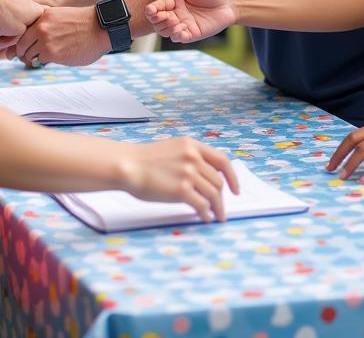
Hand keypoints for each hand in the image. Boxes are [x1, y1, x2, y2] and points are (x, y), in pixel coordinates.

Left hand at [16, 5, 110, 66]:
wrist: (100, 28)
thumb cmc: (83, 24)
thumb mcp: (60, 16)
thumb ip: (46, 24)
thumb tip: (34, 38)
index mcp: (42, 16)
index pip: (21, 32)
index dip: (23, 41)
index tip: (26, 47)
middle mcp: (41, 27)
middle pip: (21, 45)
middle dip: (24, 53)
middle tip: (30, 57)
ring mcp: (45, 41)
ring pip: (28, 55)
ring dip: (34, 59)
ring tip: (43, 59)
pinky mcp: (52, 54)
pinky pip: (39, 61)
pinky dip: (43, 63)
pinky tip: (52, 60)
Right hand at [118, 138, 238, 222]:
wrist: (127, 165)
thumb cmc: (144, 160)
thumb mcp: (172, 149)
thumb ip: (189, 158)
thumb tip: (204, 177)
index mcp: (192, 145)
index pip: (222, 161)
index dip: (232, 177)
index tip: (235, 190)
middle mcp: (193, 157)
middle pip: (217, 181)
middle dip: (222, 198)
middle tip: (221, 210)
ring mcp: (188, 173)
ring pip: (213, 194)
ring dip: (217, 208)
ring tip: (216, 217)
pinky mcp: (181, 190)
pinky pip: (202, 204)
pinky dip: (206, 213)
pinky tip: (205, 218)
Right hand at [145, 0, 236, 42]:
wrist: (228, 2)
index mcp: (172, 0)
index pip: (156, 7)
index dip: (151, 10)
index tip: (152, 9)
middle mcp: (175, 13)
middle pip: (156, 21)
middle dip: (156, 20)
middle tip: (164, 15)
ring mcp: (182, 24)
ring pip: (165, 31)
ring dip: (166, 27)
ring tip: (174, 20)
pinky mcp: (191, 34)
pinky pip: (178, 38)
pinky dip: (176, 35)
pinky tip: (181, 27)